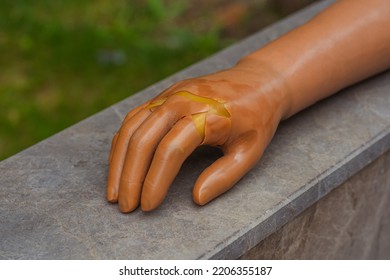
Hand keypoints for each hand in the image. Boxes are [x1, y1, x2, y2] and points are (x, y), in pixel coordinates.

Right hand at [106, 61, 287, 211]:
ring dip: (119, 161)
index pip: (170, 151)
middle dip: (130, 177)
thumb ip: (225, 176)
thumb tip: (196, 198)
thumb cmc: (256, 119)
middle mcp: (182, 101)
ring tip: (113, 191)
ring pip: (132, 127)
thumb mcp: (251, 151)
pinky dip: (122, 142)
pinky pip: (135, 117)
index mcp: (207, 115)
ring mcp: (170, 94)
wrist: (258, 82)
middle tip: (125, 206)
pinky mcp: (164, 94)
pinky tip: (120, 163)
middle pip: (143, 139)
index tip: (148, 206)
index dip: (155, 181)